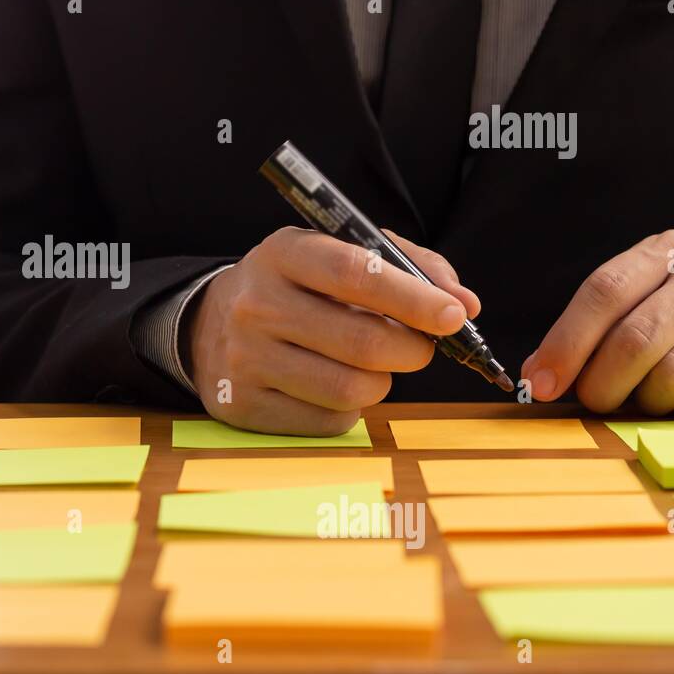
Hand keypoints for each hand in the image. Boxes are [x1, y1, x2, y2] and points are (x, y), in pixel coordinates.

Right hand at [185, 227, 479, 434]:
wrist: (209, 324)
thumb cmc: (296, 286)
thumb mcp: (337, 253)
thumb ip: (408, 267)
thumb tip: (464, 306)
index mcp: (283, 253)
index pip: (356, 274)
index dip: (413, 298)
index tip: (454, 316)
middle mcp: (257, 305)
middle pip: (363, 342)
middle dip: (412, 350)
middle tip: (421, 347)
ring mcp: (246, 360)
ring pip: (351, 389)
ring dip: (382, 382)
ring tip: (370, 365)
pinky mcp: (245, 406)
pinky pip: (329, 420)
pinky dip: (348, 407)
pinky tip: (331, 384)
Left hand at [523, 230, 673, 415]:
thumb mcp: (634, 302)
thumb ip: (586, 332)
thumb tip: (537, 374)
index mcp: (662, 252)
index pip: (603, 292)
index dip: (566, 343)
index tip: (541, 383)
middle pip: (634, 338)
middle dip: (601, 383)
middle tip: (594, 399)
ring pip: (673, 374)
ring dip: (648, 399)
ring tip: (649, 394)